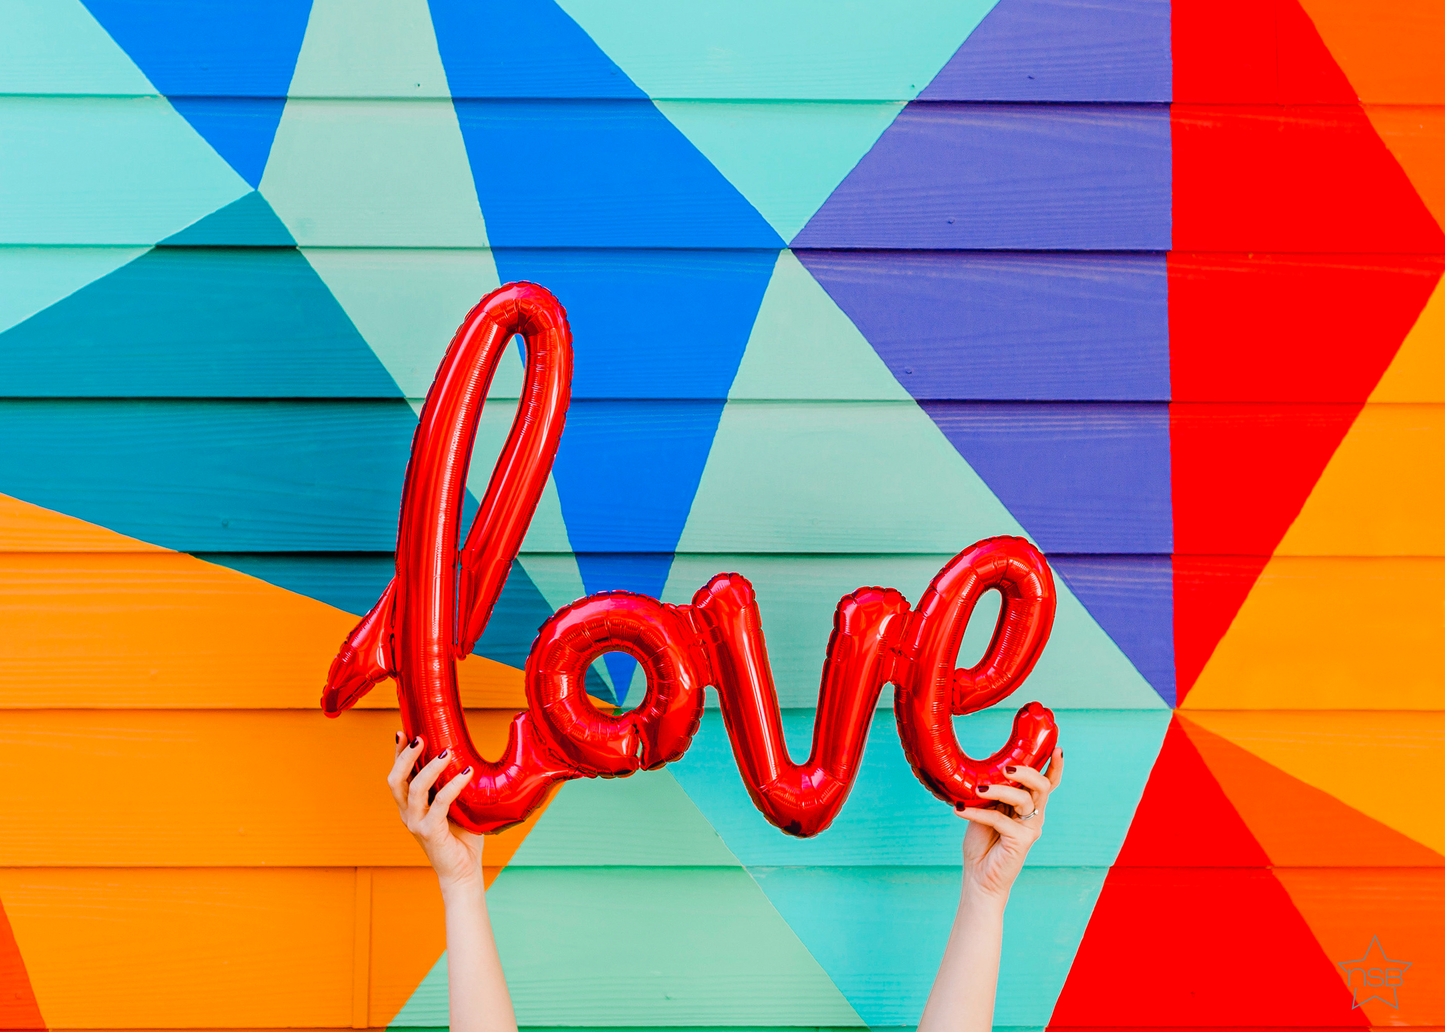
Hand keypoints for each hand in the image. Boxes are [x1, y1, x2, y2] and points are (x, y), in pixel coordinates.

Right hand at [388, 732, 482, 890]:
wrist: (463, 871)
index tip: (403, 732)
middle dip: (406, 756)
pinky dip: (453, 785)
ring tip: (447, 752)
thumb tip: (466, 759)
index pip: (398, 776)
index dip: (398, 754)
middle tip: (421, 738)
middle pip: (396, 780)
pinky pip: (439, 802)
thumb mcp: (455, 806)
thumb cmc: (461, 838)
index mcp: (410, 806)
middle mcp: (408, 814)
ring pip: (414, 788)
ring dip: (429, 767)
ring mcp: (416, 823)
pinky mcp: (429, 832)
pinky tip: (466, 773)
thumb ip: (452, 787)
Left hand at [955, 747, 1063, 902]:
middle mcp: (1034, 815)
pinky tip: (960, 810)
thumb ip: (992, 791)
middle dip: (1026, 771)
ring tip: (977, 790)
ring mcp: (1030, 828)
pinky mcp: (1021, 841)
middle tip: (1005, 768)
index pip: (1047, 783)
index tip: (1057, 748)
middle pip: (1041, 785)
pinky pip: (1000, 819)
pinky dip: (977, 813)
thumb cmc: (982, 842)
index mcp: (1027, 805)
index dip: (1054, 766)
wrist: (978, 877)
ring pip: (1023, 799)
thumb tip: (988, 766)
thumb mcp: (986, 809)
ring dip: (998, 790)